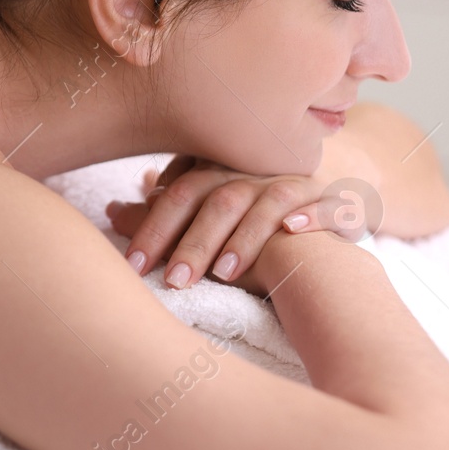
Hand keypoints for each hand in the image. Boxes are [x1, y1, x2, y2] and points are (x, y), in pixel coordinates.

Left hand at [106, 143, 382, 289]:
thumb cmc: (251, 211)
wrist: (323, 199)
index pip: (180, 192)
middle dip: (194, 243)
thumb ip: (163, 206)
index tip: (133, 265)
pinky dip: (311, 216)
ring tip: (224, 273)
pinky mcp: (337, 203)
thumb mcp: (206, 207)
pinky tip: (292, 230)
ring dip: (246, 238)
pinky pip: (328, 204)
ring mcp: (298, 185)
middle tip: (172, 282)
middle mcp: (259, 173)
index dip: (154, 226)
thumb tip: (111, 210)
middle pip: (219, 200)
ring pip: (268, 204)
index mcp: (223, 168)